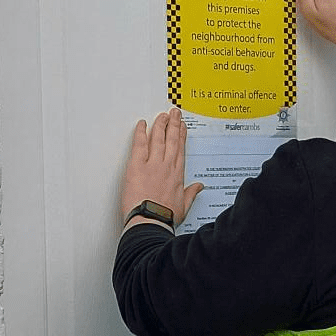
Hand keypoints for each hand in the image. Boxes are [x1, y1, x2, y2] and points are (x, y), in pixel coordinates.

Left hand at [119, 107, 202, 227]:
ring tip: (163, 115)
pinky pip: (140, 144)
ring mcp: (152, 164)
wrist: (151, 221)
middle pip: (171, 140)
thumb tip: (199, 187)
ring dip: (161, 124)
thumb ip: (191, 194)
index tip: (183, 128)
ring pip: (158, 139)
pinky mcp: (137, 166)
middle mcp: (167, 166)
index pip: (180, 149)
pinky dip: (141, 132)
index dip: (182, 136)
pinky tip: (142, 124)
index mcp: (177, 175)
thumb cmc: (165, 217)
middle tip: (175, 114)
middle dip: (174, 124)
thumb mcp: (183, 206)